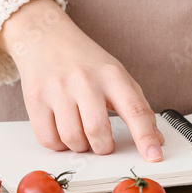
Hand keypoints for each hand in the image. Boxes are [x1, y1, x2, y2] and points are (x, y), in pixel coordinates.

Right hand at [0, 0, 164, 161]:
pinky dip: (59, 144)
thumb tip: (156, 140)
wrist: (45, 37)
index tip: (153, 155)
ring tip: (82, 134)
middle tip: (103, 143)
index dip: (145, 136)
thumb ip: (138, 107)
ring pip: (72, 139)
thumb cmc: (85, 61)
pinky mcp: (35, 99)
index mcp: (111, 74)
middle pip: (98, 131)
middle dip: (103, 147)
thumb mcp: (116, 75)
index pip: (134, 110)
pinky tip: (63, 132)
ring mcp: (57, 89)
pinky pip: (48, 139)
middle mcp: (84, 80)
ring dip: (80, 146)